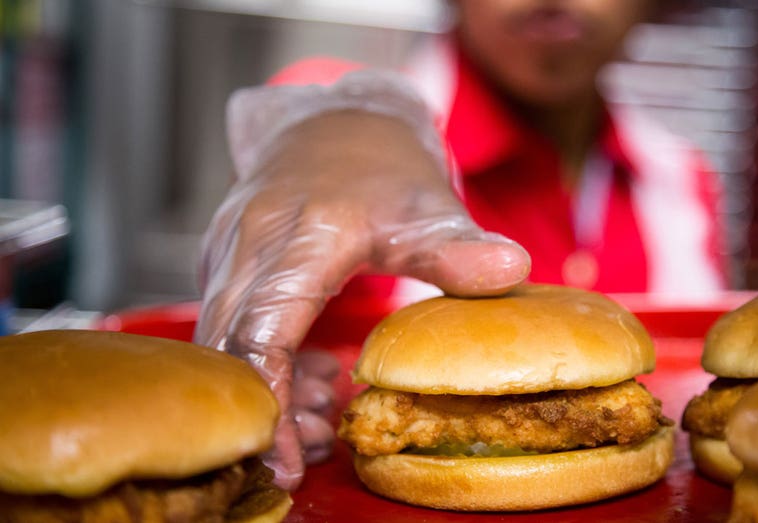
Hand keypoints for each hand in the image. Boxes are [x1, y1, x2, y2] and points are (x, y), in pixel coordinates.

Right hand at [194, 109, 529, 490]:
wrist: (333, 121)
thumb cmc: (381, 164)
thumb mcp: (427, 205)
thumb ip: (458, 248)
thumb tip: (513, 270)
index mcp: (299, 235)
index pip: (264, 332)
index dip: (272, 402)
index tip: (289, 457)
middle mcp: (249, 244)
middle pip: (231, 350)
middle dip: (268, 412)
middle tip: (313, 452)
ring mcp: (228, 251)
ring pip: (224, 343)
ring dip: (268, 391)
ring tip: (324, 417)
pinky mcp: (225, 262)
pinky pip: (231, 326)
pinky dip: (266, 364)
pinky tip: (314, 379)